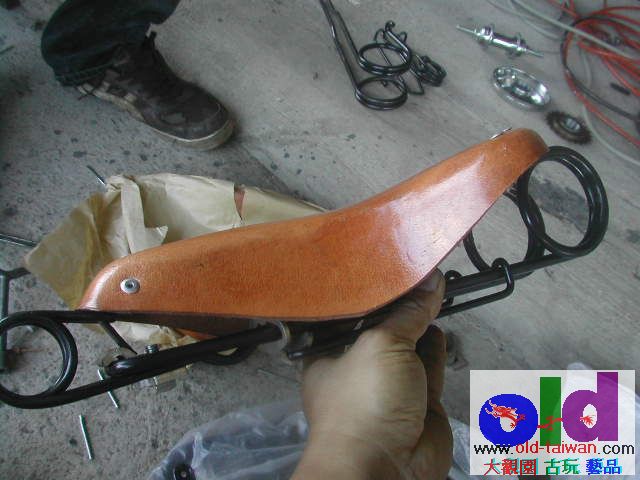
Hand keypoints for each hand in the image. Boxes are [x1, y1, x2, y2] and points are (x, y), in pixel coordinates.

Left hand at [292, 271, 451, 479]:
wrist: (386, 467)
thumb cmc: (366, 399)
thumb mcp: (381, 345)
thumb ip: (408, 312)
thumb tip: (432, 280)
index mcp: (328, 351)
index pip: (345, 311)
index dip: (365, 287)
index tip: (384, 259)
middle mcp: (356, 364)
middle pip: (379, 324)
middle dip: (396, 301)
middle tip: (415, 265)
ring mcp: (389, 382)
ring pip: (407, 341)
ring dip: (419, 316)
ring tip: (432, 283)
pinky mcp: (419, 396)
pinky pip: (427, 360)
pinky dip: (435, 339)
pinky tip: (439, 312)